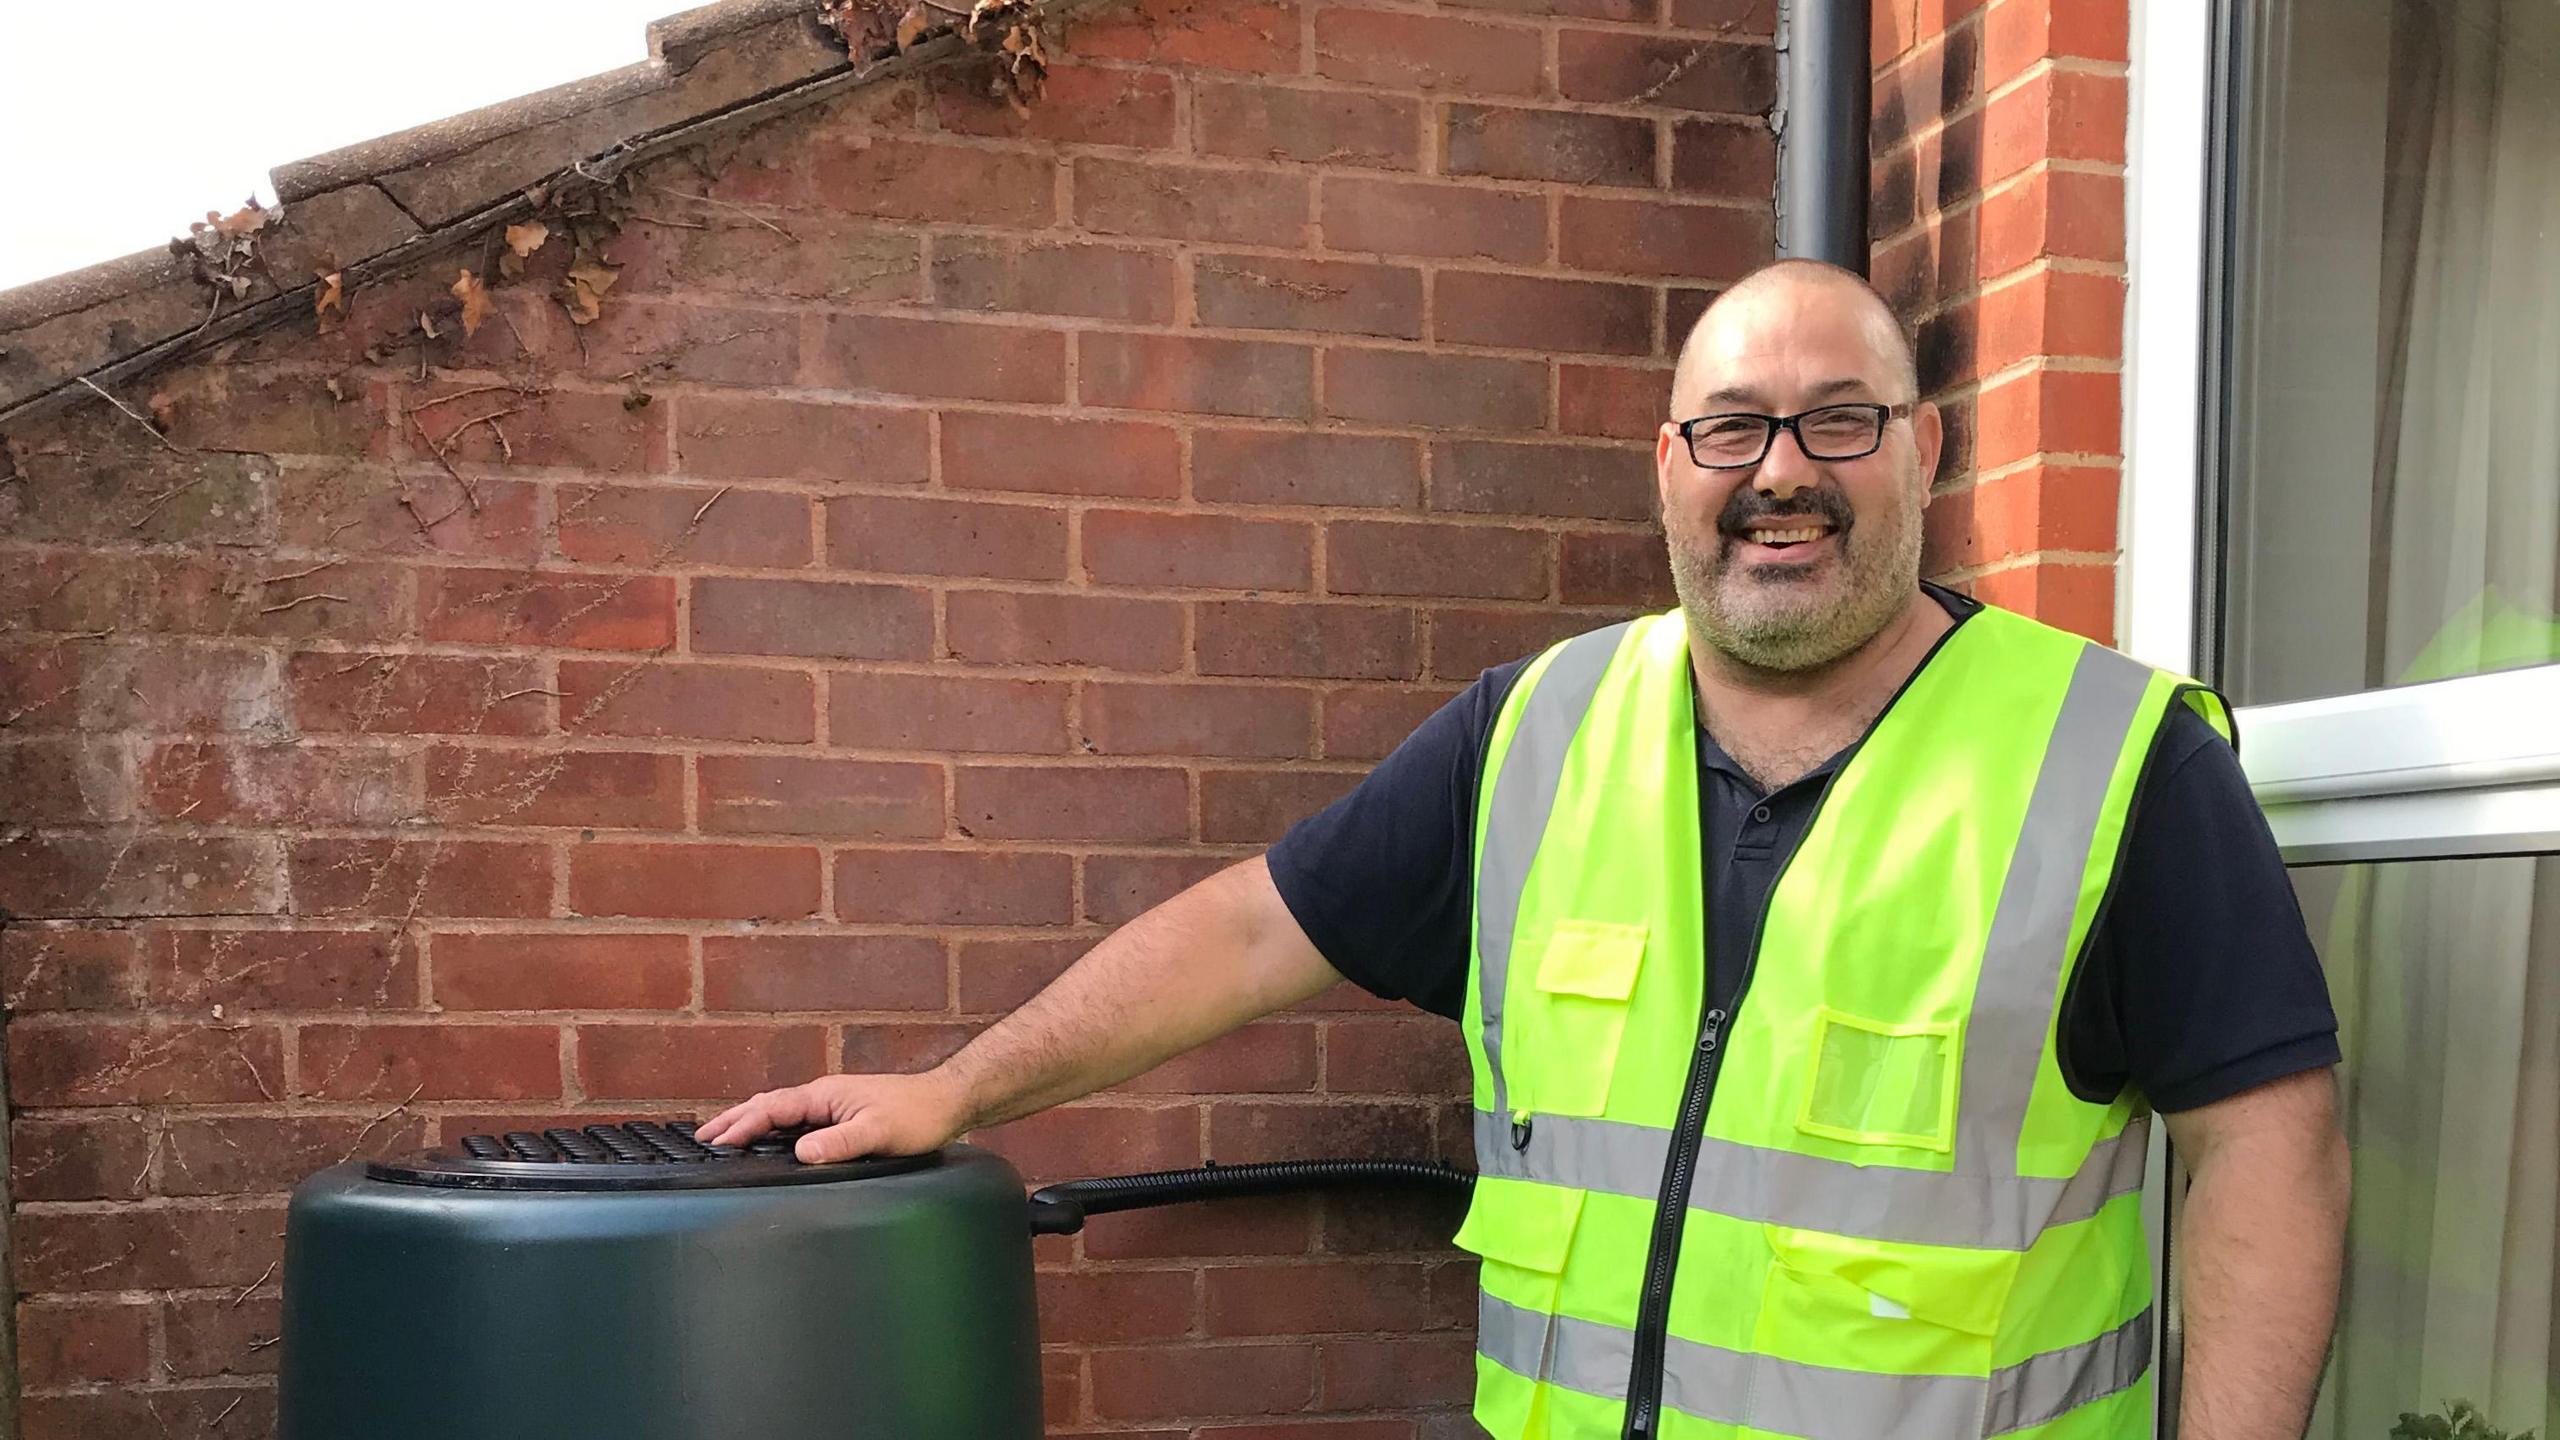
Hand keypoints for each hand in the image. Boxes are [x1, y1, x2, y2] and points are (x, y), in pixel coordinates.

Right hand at [695, 1071, 970, 1163]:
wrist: (947, 1102)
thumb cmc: (917, 1115)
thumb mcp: (878, 1133)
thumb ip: (840, 1142)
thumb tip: (801, 1153)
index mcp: (824, 1094)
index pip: (772, 1109)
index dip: (742, 1125)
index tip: (716, 1142)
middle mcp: (824, 1095)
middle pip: (768, 1105)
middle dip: (735, 1119)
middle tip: (703, 1138)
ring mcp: (832, 1103)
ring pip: (781, 1111)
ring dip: (752, 1121)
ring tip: (726, 1137)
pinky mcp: (842, 1113)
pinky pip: (797, 1119)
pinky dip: (774, 1126)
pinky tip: (773, 1139)